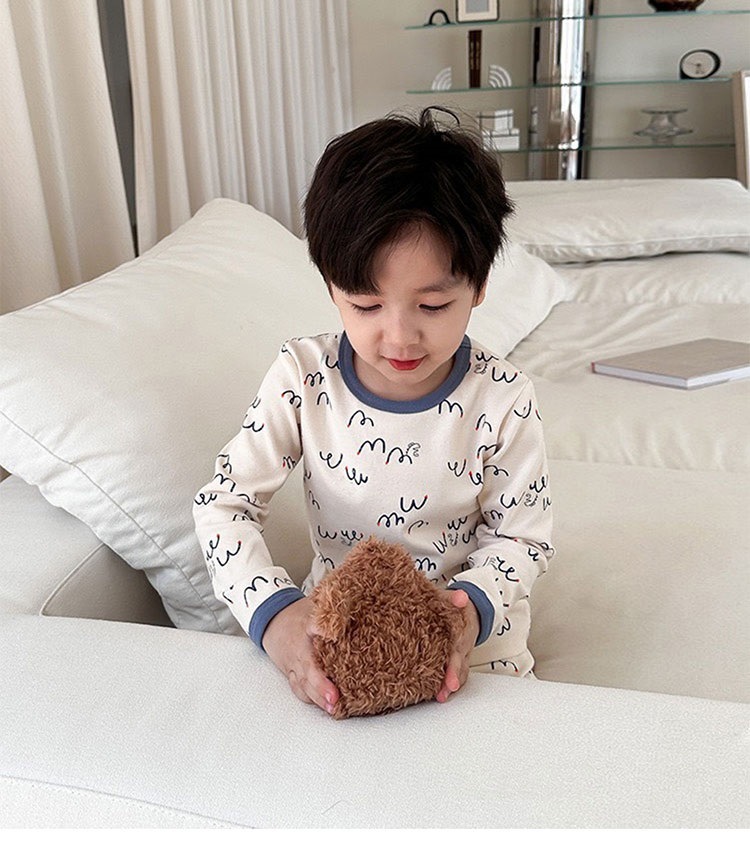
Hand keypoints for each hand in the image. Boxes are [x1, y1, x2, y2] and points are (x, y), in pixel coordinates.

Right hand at [261, 596, 339, 714]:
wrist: (271, 621)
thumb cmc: (299, 614)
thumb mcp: (316, 603)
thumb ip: (334, 606)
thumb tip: (358, 597)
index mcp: (306, 625)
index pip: (314, 625)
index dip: (323, 629)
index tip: (331, 635)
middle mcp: (298, 647)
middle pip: (308, 666)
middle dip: (320, 683)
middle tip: (335, 697)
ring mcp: (293, 663)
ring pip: (303, 682)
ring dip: (317, 696)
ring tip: (333, 707)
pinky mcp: (292, 674)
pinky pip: (299, 687)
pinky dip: (311, 698)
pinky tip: (325, 706)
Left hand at [435, 589, 479, 703]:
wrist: (471, 610)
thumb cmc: (456, 606)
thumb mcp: (453, 598)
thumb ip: (455, 596)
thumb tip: (462, 596)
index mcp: (462, 631)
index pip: (458, 649)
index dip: (454, 664)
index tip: (451, 679)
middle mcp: (464, 645)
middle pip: (460, 664)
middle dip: (454, 678)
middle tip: (446, 691)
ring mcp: (463, 654)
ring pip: (461, 671)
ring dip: (453, 685)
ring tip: (442, 696)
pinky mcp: (459, 659)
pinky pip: (459, 672)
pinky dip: (452, 683)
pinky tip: (441, 693)